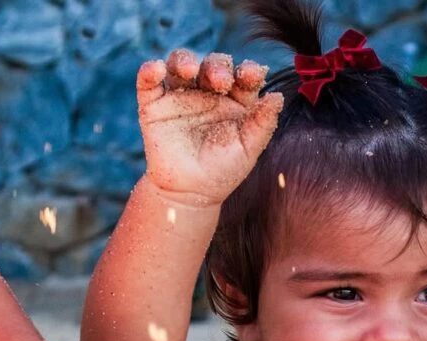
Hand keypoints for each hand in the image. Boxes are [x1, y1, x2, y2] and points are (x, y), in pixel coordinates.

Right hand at [137, 50, 283, 205]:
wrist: (190, 194)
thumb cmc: (223, 172)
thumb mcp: (248, 150)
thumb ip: (262, 124)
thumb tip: (278, 97)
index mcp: (234, 100)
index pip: (241, 77)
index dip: (247, 72)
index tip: (253, 75)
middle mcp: (207, 92)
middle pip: (212, 65)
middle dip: (217, 67)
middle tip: (221, 80)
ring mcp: (180, 95)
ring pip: (180, 64)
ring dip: (184, 61)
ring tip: (188, 70)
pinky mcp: (154, 104)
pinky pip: (148, 82)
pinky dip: (149, 71)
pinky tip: (156, 69)